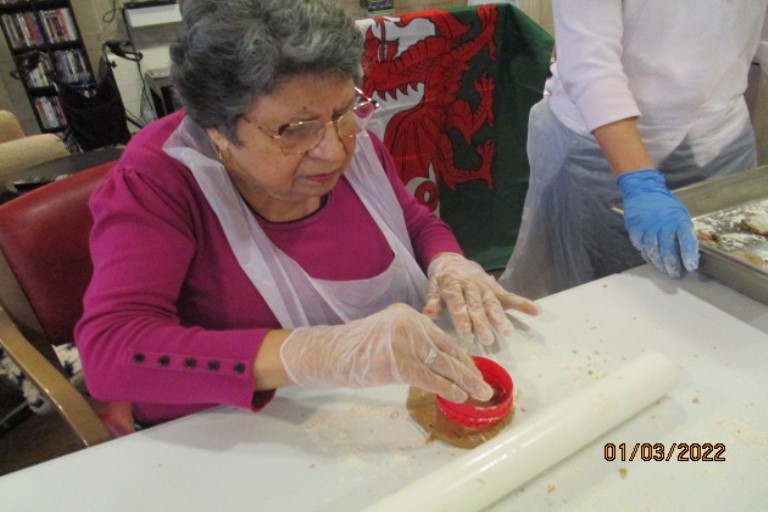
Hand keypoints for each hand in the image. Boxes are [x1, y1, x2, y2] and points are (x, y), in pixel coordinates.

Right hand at [279, 304, 492, 402]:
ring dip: (465, 381)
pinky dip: (448, 388)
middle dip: (468, 370)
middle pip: (447, 350)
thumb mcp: (387, 333)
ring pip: (443, 365)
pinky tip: (460, 396)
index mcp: (408, 315)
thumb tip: (439, 361)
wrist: (330, 353)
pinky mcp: (399, 363)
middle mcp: (409, 324)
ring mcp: (404, 342)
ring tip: (480, 393)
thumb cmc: (356, 349)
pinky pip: (431, 378)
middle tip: (484, 384)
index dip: (461, 356)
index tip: (473, 370)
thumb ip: (412, 341)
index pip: (442, 337)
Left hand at [422, 253, 539, 344]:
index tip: (467, 335)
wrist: (453, 260)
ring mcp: (485, 286)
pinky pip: (509, 296)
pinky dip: (523, 303)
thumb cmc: (441, 279)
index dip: (463, 319)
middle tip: (487, 340)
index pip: (458, 303)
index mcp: (452, 283)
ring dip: (500, 317)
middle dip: (482, 323)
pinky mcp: (495, 287)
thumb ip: (433, 300)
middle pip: (477, 305)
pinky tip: (536, 311)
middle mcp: (470, 284)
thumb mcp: (432, 286)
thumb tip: (428, 314)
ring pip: (493, 302)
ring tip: (507, 332)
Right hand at [617, 168, 698, 277]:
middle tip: (676, 275)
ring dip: (659, 263)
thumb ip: (683, 232)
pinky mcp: (635, 230)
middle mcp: (663, 225)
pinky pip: (641, 247)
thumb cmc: (665, 205)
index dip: (689, 254)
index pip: (686, 239)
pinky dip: (646, 254)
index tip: (691, 267)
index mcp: (679, 220)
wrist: (643, 190)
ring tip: (664, 270)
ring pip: (653, 251)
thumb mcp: (680, 215)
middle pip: (668, 249)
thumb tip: (689, 253)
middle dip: (673, 265)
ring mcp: (647, 228)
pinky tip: (650, 258)